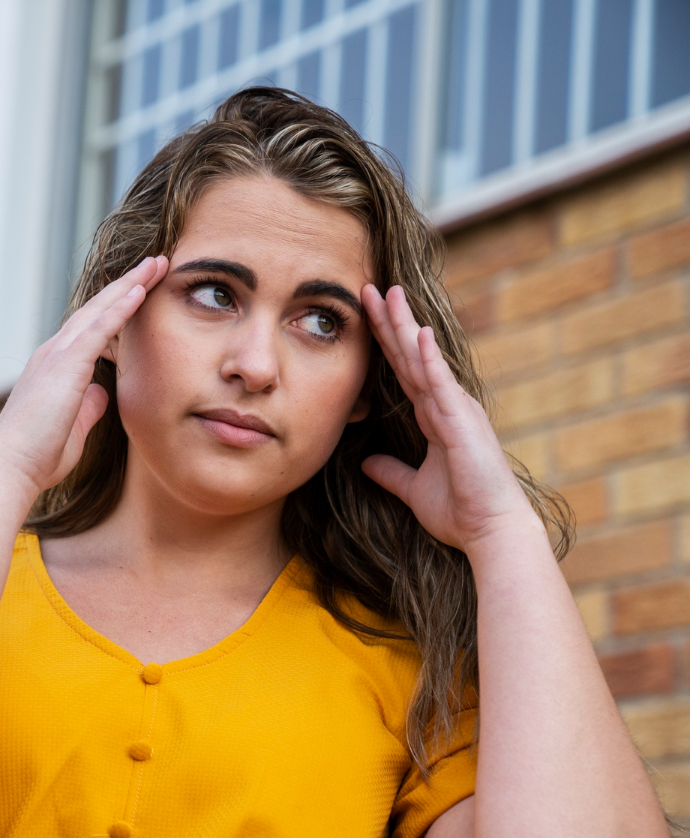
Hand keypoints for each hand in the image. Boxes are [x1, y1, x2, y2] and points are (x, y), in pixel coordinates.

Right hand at [0, 256, 167, 495]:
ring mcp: (56, 355)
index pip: (89, 328)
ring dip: (130, 284)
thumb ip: (88, 406)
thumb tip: (102, 392)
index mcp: (53, 368)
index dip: (115, 307)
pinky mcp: (65, 365)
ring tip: (157, 263)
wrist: (10, 468)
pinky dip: (120, 307)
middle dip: (127, 284)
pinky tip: (140, 289)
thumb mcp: (73, 427)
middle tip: (155, 262)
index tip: (140, 291)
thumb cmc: (37, 456)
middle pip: (95, 309)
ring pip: (99, 309)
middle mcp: (53, 354)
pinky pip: (98, 328)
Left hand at [360, 285, 537, 553]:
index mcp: (434, 417)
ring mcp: (456, 410)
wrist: (490, 532)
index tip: (366, 314)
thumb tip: (365, 462)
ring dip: (404, 327)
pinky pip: (442, 385)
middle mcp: (447, 406)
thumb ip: (390, 472)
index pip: (402, 371)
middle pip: (410, 356)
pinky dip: (429, 359)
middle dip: (389, 322)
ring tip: (388, 294)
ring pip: (423, 361)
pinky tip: (417, 333)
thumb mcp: (412, 489)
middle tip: (369, 288)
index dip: (384, 342)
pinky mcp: (463, 422)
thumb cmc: (460, 512)